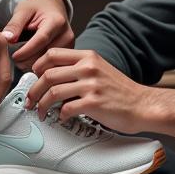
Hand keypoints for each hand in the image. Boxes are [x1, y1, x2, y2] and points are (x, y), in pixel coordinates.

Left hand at [3, 0, 73, 70]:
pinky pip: (53, 65)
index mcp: (56, 21)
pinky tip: (30, 61)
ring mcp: (69, 46)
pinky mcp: (67, 54)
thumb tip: (7, 38)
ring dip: (33, 65)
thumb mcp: (23, 10)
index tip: (14, 56)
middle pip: (46, 54)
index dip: (26, 50)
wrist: (51, 6)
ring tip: (21, 59)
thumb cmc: (37, 7)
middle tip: (14, 59)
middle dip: (28, 60)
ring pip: (50, 63)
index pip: (41, 40)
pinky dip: (40, 67)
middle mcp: (66, 35)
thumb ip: (14, 24)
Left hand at [28, 48, 150, 133]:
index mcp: (88, 56)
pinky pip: (66, 109)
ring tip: (42, 112)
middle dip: (34, 90)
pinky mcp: (94, 103)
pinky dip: (60, 116)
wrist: (143, 105)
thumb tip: (54, 77)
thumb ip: (79, 68)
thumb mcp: (100, 69)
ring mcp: (91, 85)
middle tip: (31, 100)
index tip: (33, 78)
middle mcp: (88, 67)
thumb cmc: (121, 91)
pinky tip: (61, 119)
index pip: (52, 54)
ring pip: (53, 92)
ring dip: (42, 105)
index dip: (37, 66)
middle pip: (48, 74)